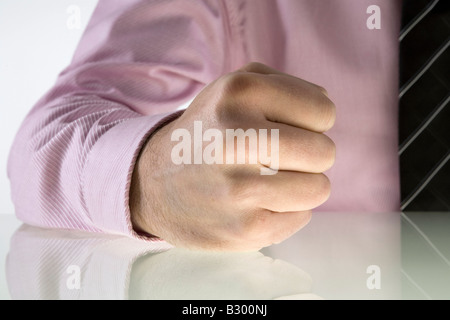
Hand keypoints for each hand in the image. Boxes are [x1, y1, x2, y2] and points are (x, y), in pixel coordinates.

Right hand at [130, 62, 335, 250]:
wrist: (152, 182)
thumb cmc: (207, 132)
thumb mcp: (231, 87)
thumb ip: (283, 83)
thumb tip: (325, 103)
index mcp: (239, 94)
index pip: (324, 111)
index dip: (310, 120)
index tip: (286, 127)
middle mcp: (237, 138)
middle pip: (325, 152)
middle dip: (309, 154)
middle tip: (279, 157)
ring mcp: (240, 189)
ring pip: (319, 188)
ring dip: (301, 184)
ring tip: (269, 180)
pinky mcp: (244, 230)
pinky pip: (302, 217)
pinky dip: (286, 210)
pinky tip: (255, 203)